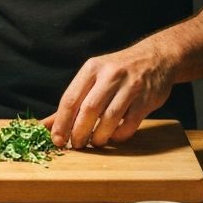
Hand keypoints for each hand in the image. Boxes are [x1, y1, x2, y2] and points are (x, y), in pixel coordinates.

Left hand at [44, 38, 175, 148]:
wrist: (156, 58)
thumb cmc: (118, 70)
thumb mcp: (93, 77)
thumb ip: (72, 101)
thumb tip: (45, 125)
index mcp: (92, 68)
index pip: (70, 98)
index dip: (61, 123)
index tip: (57, 140)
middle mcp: (110, 75)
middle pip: (88, 110)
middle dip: (79, 132)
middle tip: (76, 144)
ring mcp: (130, 87)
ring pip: (109, 119)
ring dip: (99, 137)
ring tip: (94, 142)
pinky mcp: (146, 99)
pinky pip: (129, 124)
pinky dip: (118, 135)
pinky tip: (113, 136)